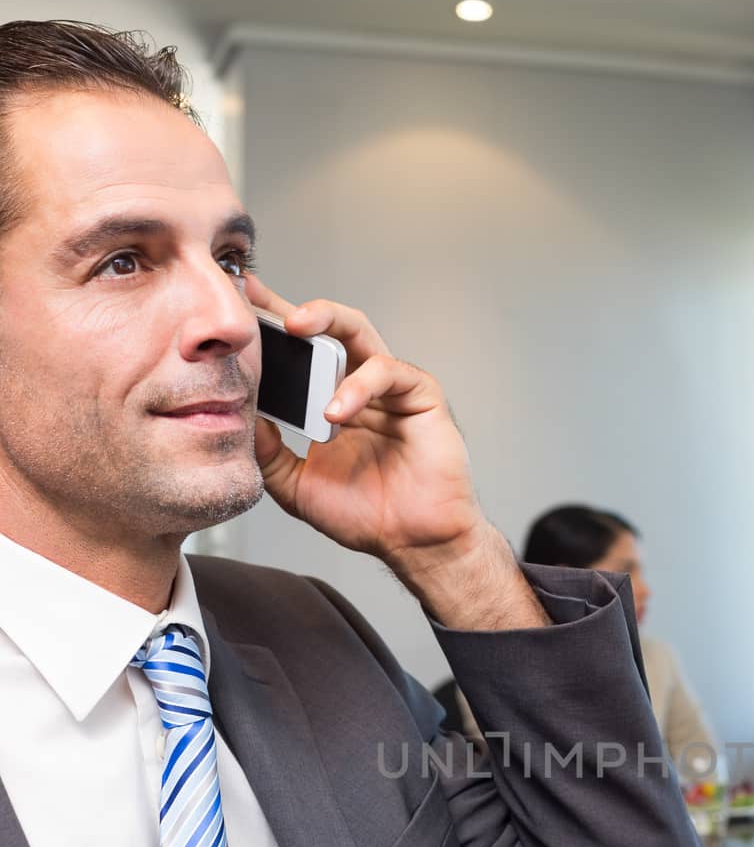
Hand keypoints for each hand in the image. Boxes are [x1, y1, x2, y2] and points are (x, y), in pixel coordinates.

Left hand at [246, 279, 545, 628]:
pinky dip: (357, 384)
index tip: (239, 306)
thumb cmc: (367, 516)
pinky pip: (388, 371)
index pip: (301, 352)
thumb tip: (241, 416)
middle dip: (293, 308)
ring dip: (326, 321)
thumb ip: (269, 453)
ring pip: (359, 332)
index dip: (272, 325)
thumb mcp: (297, 485)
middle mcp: (361, 386)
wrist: (413, 543)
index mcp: (332, 400)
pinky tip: (336, 410)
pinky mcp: (421, 396)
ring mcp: (391, 389)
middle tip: (261, 303)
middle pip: (329, 327)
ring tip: (296, 328)